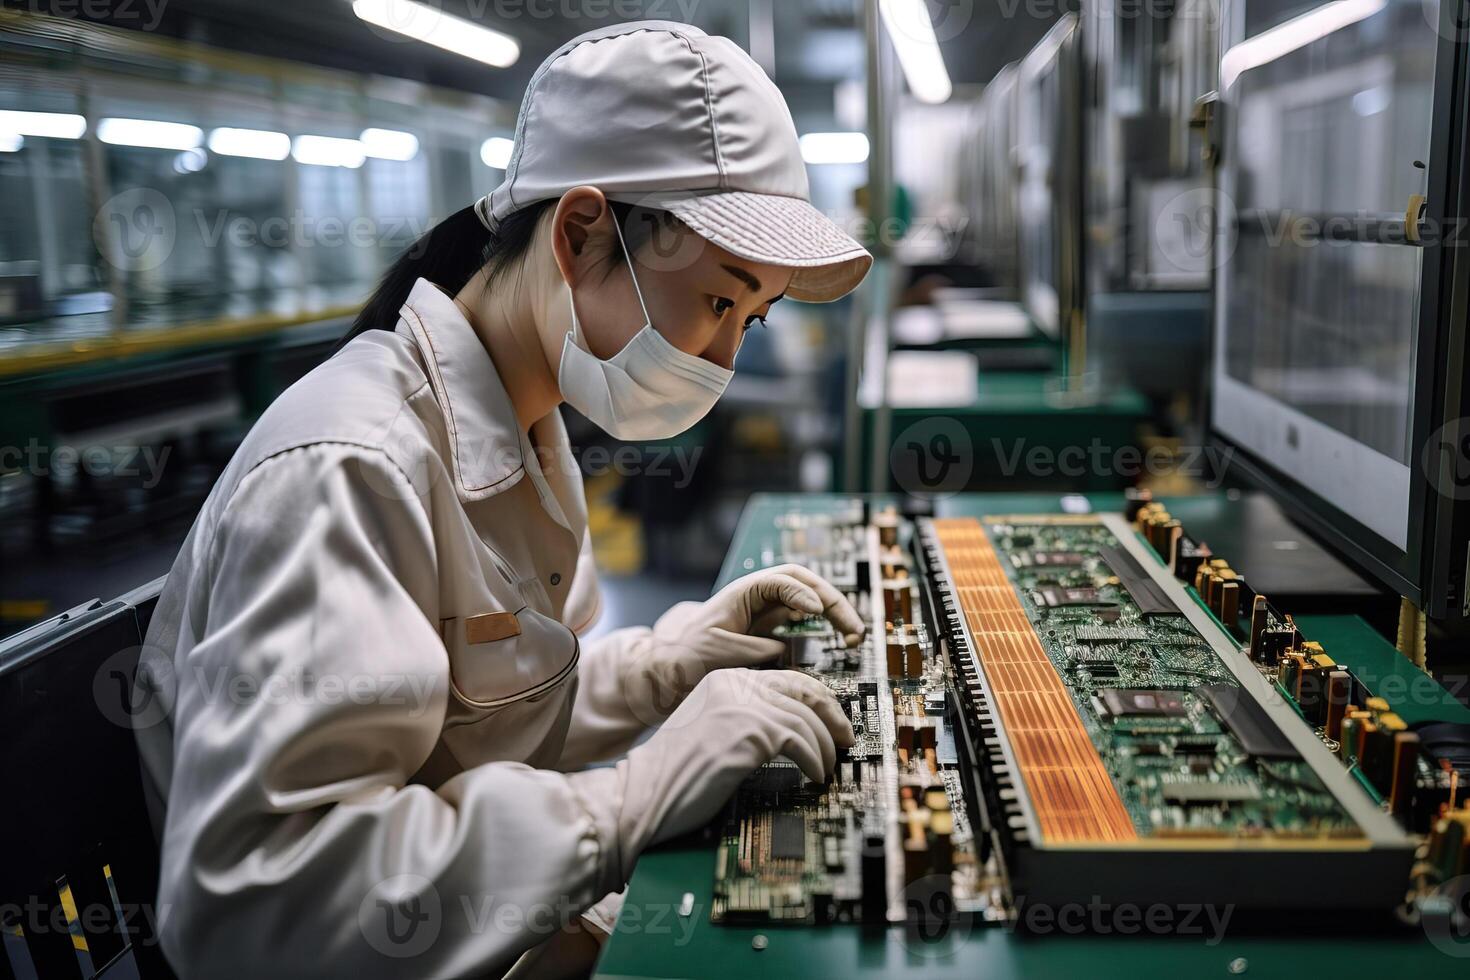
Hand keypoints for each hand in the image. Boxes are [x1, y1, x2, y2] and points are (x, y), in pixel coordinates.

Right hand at [595, 668, 854, 879]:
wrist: (641, 794)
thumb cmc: (673, 773)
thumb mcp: (711, 729)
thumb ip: (744, 717)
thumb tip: (793, 728)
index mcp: (724, 678)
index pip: (787, 678)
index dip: (818, 700)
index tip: (833, 722)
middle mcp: (733, 684)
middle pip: (805, 690)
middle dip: (832, 717)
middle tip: (845, 740)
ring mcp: (740, 705)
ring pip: (806, 719)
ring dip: (824, 748)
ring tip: (826, 769)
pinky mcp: (748, 733)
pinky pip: (800, 742)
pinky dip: (814, 761)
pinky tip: (813, 776)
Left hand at [633, 565, 864, 702]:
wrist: (669, 671)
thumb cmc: (687, 659)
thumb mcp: (721, 654)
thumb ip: (758, 649)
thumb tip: (787, 649)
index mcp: (742, 593)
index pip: (781, 579)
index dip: (801, 592)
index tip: (814, 611)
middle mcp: (758, 597)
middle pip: (805, 583)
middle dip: (833, 601)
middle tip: (853, 629)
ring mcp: (767, 612)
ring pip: (809, 600)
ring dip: (834, 613)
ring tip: (853, 637)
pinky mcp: (771, 629)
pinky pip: (802, 621)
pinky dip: (823, 628)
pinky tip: (837, 641)